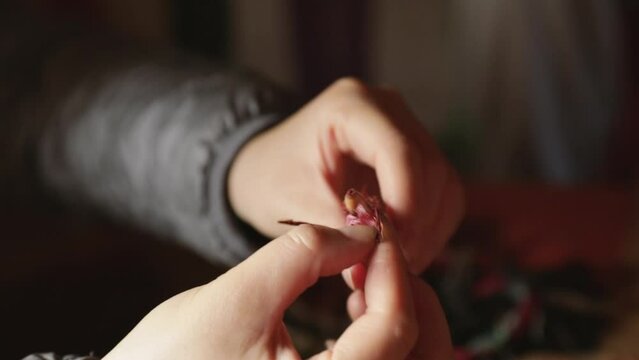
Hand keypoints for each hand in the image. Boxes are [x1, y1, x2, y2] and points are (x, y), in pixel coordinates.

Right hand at [102, 224, 452, 359]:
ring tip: (365, 275)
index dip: (391, 268)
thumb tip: (359, 232)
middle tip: (377, 252)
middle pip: (424, 354)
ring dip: (401, 315)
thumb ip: (302, 254)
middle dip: (408, 294)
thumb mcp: (235, 298)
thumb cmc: (168, 359)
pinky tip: (355, 306)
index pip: (394, 329)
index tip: (373, 229)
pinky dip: (384, 336)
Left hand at [228, 78, 463, 272]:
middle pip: (430, 168)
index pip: (399, 153)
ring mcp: (405, 128)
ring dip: (429, 229)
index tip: (393, 248)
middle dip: (417, 223)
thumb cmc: (272, 176)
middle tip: (394, 265)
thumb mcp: (292, 202)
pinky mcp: (415, 153)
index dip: (405, 204)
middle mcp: (388, 108)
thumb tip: (372, 268)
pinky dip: (431, 225)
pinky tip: (405, 249)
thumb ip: (335, 232)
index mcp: (351, 106)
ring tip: (398, 262)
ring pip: (444, 182)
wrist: (270, 166)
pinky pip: (442, 191)